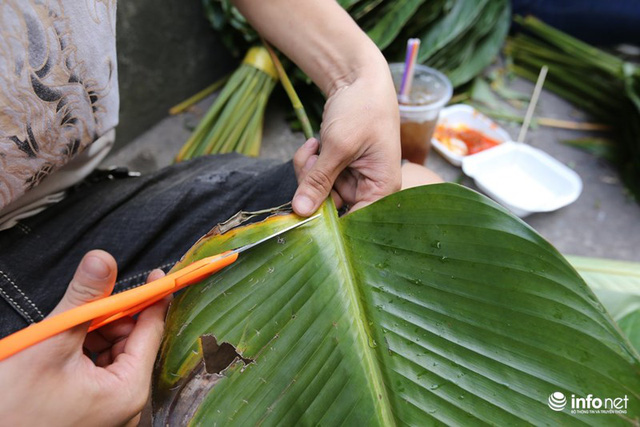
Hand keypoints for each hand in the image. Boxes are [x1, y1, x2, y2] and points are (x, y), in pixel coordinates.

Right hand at [0, 250, 169, 425]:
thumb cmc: (12, 407)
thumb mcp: (51, 341)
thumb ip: (83, 298)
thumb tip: (102, 260)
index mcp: (128, 391)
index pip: (152, 332)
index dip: (153, 299)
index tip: (156, 276)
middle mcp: (127, 406)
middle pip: (132, 344)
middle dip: (112, 319)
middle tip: (87, 305)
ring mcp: (110, 413)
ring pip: (115, 356)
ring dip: (95, 336)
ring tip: (64, 335)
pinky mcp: (93, 415)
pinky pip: (100, 374)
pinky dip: (86, 354)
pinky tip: (64, 351)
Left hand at [292, 60, 400, 214]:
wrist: (358, 78)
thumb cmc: (362, 108)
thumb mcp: (338, 146)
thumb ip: (319, 181)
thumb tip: (301, 212)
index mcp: (383, 187)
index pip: (356, 221)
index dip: (331, 222)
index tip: (306, 216)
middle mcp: (370, 187)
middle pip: (332, 206)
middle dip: (314, 185)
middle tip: (311, 161)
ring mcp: (352, 177)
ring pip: (320, 190)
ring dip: (309, 170)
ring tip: (314, 146)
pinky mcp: (339, 167)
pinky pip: (317, 176)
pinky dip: (310, 161)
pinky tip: (314, 143)